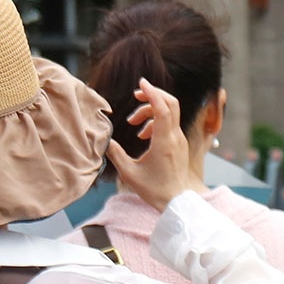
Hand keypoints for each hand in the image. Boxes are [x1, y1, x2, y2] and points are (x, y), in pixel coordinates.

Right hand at [105, 79, 191, 211]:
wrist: (176, 201)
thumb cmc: (153, 189)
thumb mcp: (129, 172)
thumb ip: (115, 153)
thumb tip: (104, 138)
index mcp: (164, 142)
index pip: (162, 109)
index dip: (152, 93)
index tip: (141, 82)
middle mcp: (175, 138)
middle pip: (171, 104)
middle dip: (154, 95)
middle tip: (137, 94)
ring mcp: (180, 140)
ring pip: (170, 113)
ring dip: (151, 111)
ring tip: (133, 122)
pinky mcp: (179, 145)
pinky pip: (170, 124)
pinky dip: (156, 121)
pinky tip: (144, 134)